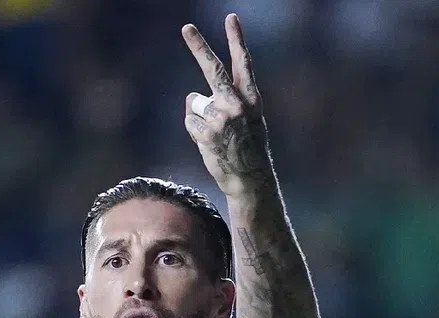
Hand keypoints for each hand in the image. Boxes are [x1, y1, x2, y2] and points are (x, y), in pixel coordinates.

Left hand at [182, 14, 273, 196]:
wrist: (250, 178)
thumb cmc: (247, 147)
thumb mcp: (249, 120)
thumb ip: (227, 102)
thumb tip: (192, 97)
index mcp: (251, 98)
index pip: (243, 63)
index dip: (236, 39)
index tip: (231, 17)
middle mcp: (237, 104)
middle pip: (212, 70)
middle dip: (199, 46)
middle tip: (187, 27)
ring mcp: (221, 118)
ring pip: (195, 104)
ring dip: (199, 118)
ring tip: (216, 135)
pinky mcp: (206, 133)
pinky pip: (189, 123)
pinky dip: (195, 133)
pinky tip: (209, 143)